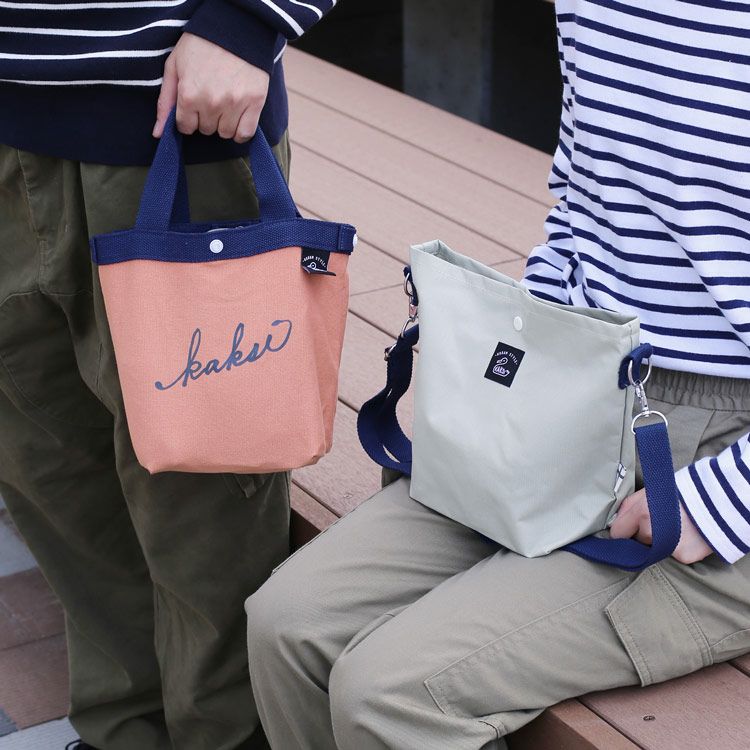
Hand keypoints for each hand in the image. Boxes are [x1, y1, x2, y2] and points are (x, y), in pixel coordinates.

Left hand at [153, 33, 269, 142]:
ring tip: (224, 104)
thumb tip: (158, 134)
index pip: (185, 127)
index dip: (187, 117)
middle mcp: (211, 103)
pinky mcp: (255, 103)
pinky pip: (245, 134)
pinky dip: (241, 132)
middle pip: (206, 130)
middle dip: (205, 118)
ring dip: (223, 124)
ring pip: (225, 133)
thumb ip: (165, 102)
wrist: (235, 27)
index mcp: (189, 95)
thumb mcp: (174, 66)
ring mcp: (234, 104)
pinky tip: (237, 119)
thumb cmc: (200, 45)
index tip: (193, 104)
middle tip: (210, 97)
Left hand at [610, 488, 712, 563]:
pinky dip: (678, 547)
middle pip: (637, 541)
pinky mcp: (682, 557)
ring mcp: (666, 546)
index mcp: (641, 512)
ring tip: (677, 526)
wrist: (719, 499)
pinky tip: (688, 535)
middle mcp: (651, 531)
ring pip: (654, 548)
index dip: (622, 530)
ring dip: (660, 541)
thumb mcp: (651, 490)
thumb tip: (616, 520)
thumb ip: (630, 505)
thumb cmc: (682, 491)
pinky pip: (672, 554)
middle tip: (661, 520)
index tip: (627, 529)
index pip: (617, 532)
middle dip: (644, 533)